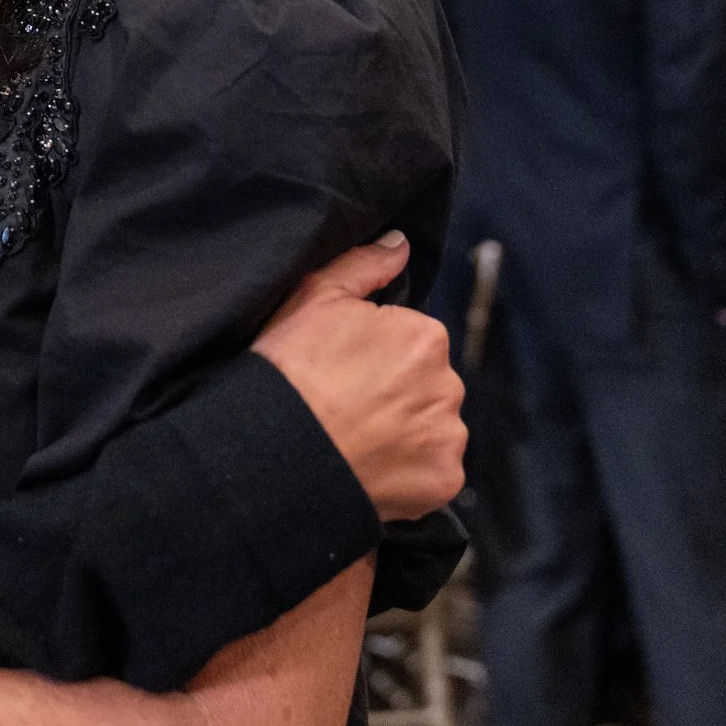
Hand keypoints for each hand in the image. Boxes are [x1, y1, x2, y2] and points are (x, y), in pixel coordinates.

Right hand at [251, 236, 466, 522]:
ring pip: (432, 427)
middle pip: (426, 384)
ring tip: (357, 439)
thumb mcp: (313, 297)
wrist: (276, 451)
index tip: (341, 368)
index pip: (410, 341)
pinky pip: (434, 471)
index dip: (374, 354)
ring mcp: (449, 436)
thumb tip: (401, 244)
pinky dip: (410, 470)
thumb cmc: (291, 369)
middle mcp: (449, 384)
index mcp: (425, 336)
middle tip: (347, 404)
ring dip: (406, 432)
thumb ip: (364, 264)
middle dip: (396, 392)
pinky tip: (372, 465)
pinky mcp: (444, 481)